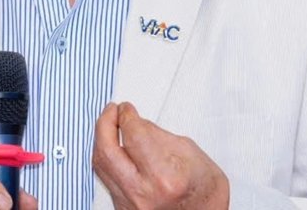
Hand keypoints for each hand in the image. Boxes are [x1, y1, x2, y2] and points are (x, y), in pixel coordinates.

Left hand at [92, 102, 229, 209]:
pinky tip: (115, 150)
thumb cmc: (205, 190)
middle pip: (107, 151)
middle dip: (105, 123)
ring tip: (109, 126)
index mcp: (165, 176)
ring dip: (103, 141)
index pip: (133, 135)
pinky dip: (109, 160)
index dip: (126, 116)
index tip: (126, 108)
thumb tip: (135, 122)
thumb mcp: (189, 152)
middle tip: (111, 111)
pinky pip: (107, 179)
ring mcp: (130, 205)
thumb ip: (156, 135)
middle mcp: (143, 194)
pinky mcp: (123, 209)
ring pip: (101, 166)